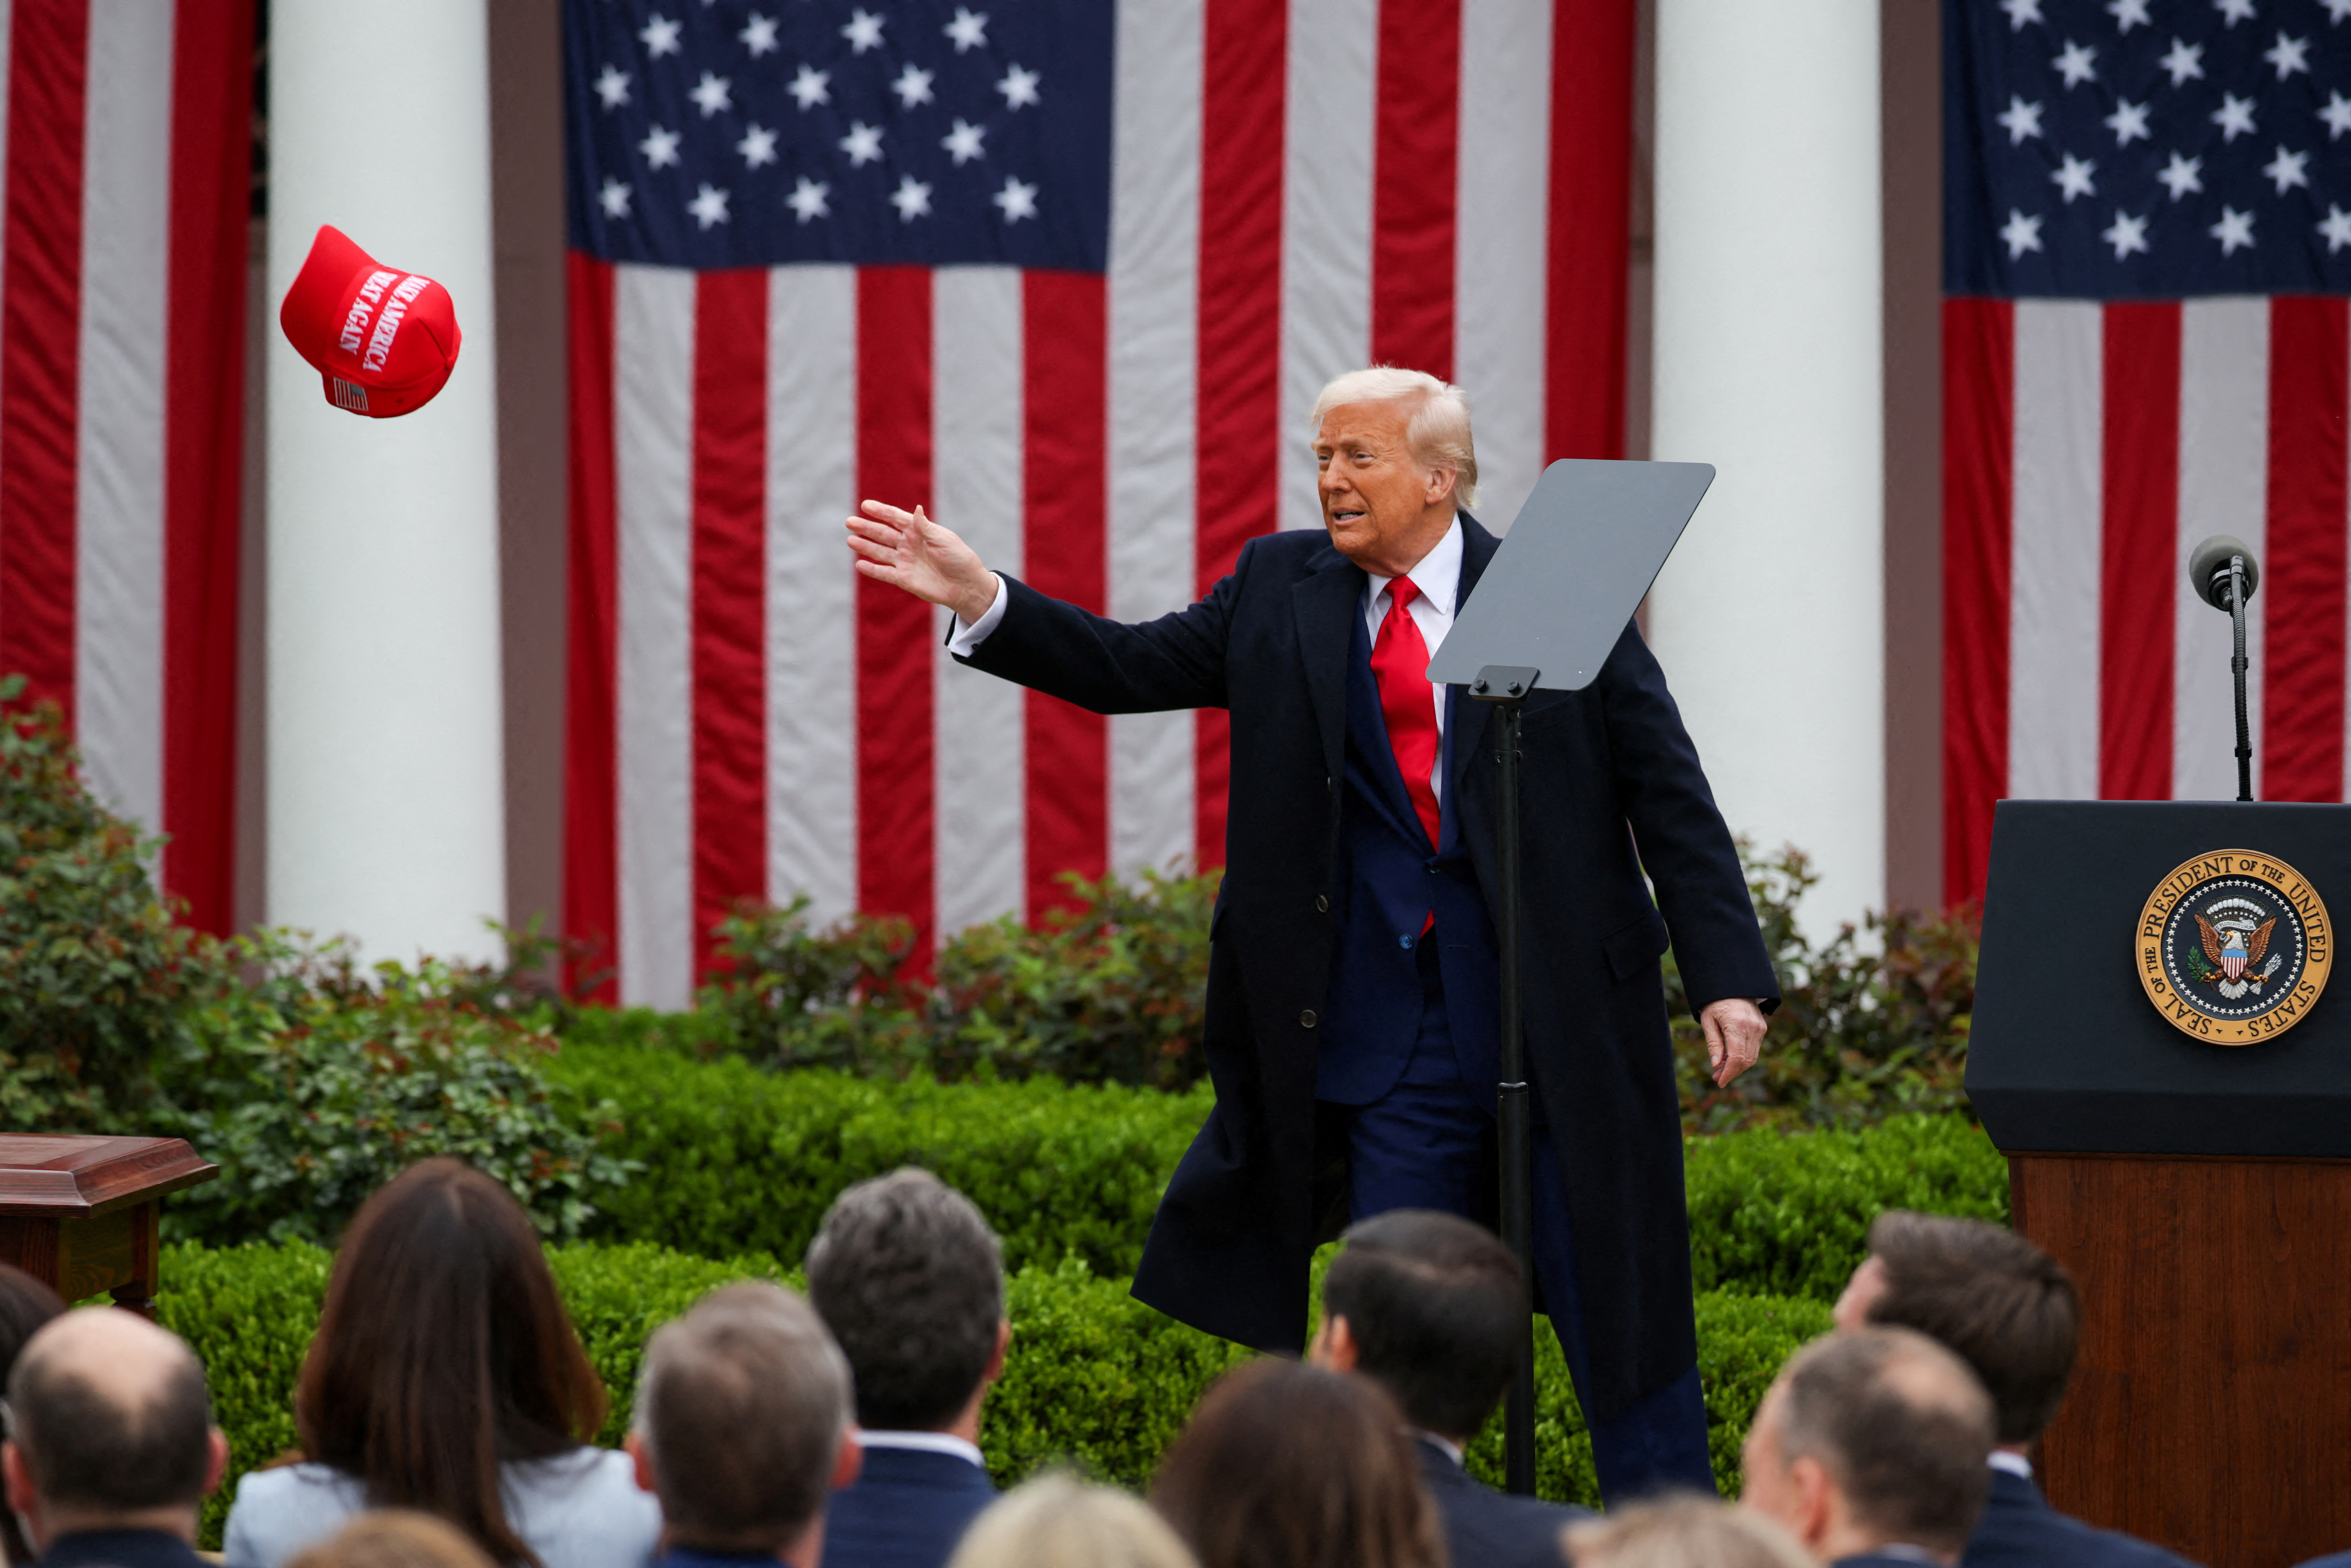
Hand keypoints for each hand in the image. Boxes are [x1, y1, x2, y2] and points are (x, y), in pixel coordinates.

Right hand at [845, 500, 996, 624]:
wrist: (966, 586)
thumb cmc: (959, 559)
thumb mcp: (944, 539)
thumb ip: (925, 527)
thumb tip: (916, 509)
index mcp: (919, 531)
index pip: (896, 518)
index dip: (881, 511)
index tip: (865, 505)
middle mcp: (909, 544)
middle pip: (883, 534)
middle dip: (866, 528)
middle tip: (850, 522)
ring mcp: (905, 561)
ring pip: (880, 552)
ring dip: (865, 546)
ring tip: (851, 540)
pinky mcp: (904, 579)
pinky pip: (884, 573)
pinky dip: (872, 569)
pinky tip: (859, 564)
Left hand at [1700, 997, 1766, 1087]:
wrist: (1734, 984)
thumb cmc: (1715, 1001)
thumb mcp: (1708, 1021)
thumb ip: (1713, 1044)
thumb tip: (1716, 1065)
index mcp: (1737, 1025)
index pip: (1737, 1058)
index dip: (1729, 1073)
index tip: (1720, 1082)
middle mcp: (1753, 1028)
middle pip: (1746, 1061)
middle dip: (1731, 1072)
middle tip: (1717, 1077)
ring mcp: (1760, 1028)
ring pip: (1752, 1057)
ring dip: (1737, 1067)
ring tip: (1721, 1069)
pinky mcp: (1762, 1028)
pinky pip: (1754, 1049)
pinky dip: (1743, 1057)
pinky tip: (1730, 1059)